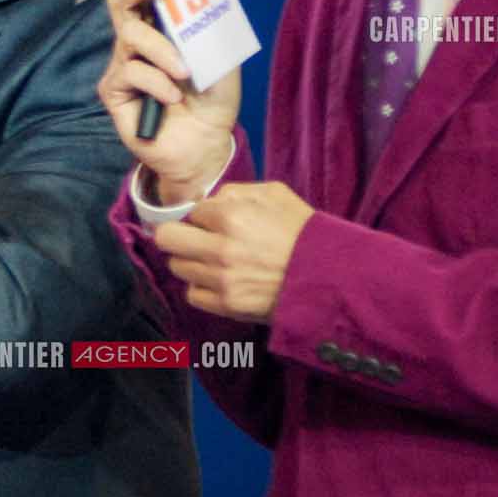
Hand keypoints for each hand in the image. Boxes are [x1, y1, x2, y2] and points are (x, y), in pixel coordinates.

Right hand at [98, 0, 240, 202]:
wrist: (206, 145)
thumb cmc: (213, 101)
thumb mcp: (222, 58)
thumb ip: (215, 25)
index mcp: (161, 31)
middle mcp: (137, 43)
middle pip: (120, 2)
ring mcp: (123, 66)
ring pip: (131, 37)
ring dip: (163, 51)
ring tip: (185, 73)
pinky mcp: (114, 91)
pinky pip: (131, 72)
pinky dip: (157, 83)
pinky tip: (172, 99)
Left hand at [151, 180, 314, 321]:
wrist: (331, 277)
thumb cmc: (305, 232)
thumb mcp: (275, 194)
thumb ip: (236, 191)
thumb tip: (208, 200)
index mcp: (231, 215)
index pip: (190, 211)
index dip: (202, 216)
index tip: (213, 222)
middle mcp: (220, 247)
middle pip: (166, 238)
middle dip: (178, 235)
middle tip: (194, 239)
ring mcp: (221, 278)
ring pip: (177, 266)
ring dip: (191, 262)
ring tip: (214, 262)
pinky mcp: (227, 304)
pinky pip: (192, 294)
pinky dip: (202, 288)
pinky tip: (219, 282)